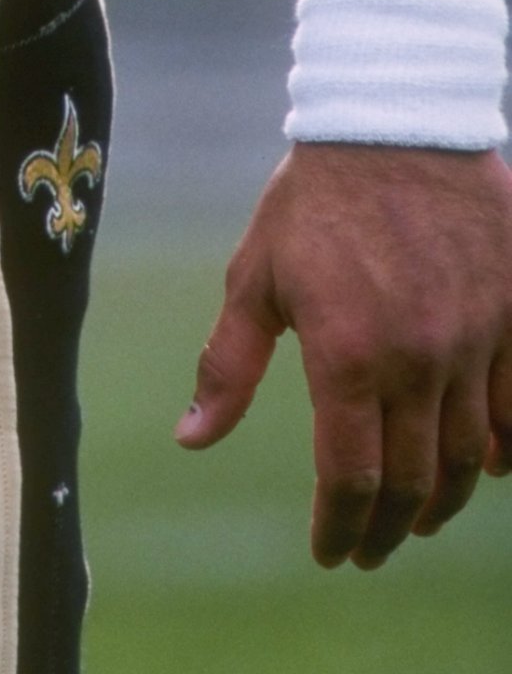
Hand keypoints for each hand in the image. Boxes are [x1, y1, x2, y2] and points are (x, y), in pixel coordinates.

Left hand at [178, 142, 511, 566]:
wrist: (397, 121)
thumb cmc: (314, 199)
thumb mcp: (256, 274)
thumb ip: (230, 364)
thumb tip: (192, 439)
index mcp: (347, 356)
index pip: (350, 478)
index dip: (340, 528)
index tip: (330, 552)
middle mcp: (417, 361)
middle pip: (414, 483)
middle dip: (387, 530)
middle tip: (370, 549)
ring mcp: (473, 343)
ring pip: (470, 457)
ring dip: (446, 502)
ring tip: (418, 520)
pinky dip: (505, 451)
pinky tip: (488, 468)